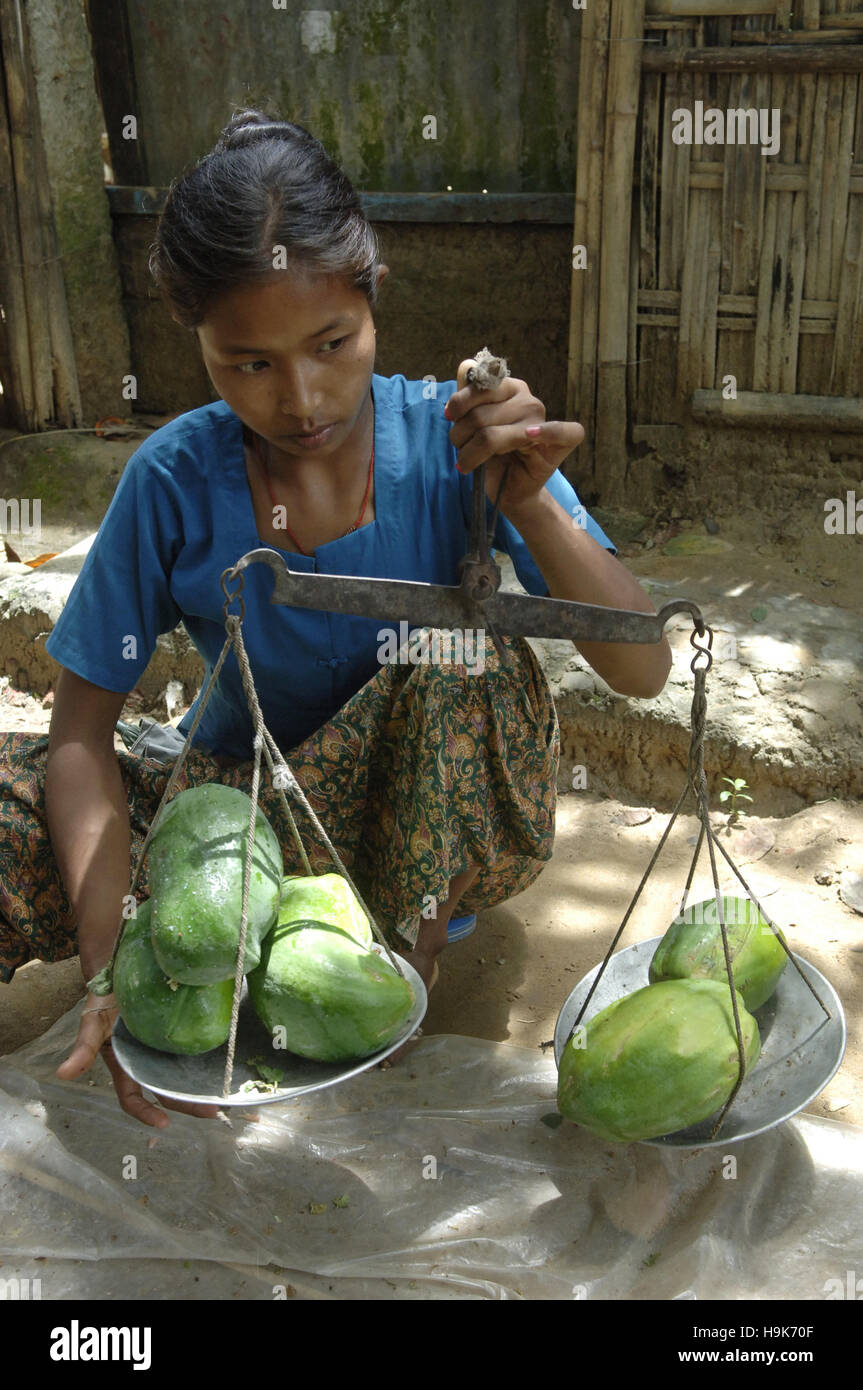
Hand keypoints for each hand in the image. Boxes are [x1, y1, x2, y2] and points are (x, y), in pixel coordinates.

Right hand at [56, 991, 220, 1127]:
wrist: (118, 967)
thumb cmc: (102, 999)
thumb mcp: (91, 1023)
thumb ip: (81, 1049)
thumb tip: (62, 1075)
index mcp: (124, 1065)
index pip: (134, 1098)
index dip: (146, 1113)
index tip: (164, 1124)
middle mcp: (146, 1060)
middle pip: (167, 1090)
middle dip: (187, 1104)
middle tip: (212, 1111)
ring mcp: (163, 1046)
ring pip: (183, 1073)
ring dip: (201, 1084)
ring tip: (223, 1093)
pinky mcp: (178, 1029)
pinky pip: (194, 1047)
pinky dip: (208, 1056)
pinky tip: (225, 1059)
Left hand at [444, 359, 584, 516]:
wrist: (508, 490)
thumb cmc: (489, 455)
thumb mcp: (472, 422)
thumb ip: (467, 394)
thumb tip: (465, 364)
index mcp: (510, 389)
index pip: (480, 387)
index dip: (459, 404)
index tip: (450, 418)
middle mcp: (529, 401)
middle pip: (480, 417)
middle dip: (459, 437)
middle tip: (459, 450)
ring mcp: (543, 421)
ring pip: (491, 436)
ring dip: (469, 454)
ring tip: (467, 462)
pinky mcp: (560, 444)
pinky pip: (559, 431)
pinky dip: (546, 432)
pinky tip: (529, 436)